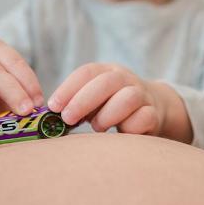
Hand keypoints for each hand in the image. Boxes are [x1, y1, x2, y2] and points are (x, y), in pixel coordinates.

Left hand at [47, 63, 166, 135]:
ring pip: (129, 98)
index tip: (53, 106)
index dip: (68, 88)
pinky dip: (130, 127)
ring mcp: (142, 95)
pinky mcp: (154, 114)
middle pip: (106, 82)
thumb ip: (75, 105)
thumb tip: (49, 119)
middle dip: (83, 100)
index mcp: (107, 71)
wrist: (153, 106)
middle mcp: (126, 79)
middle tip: (67, 119)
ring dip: (108, 115)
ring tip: (97, 127)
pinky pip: (145, 118)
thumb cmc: (112, 106)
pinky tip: (121, 133)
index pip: (87, 72)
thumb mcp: (94, 100)